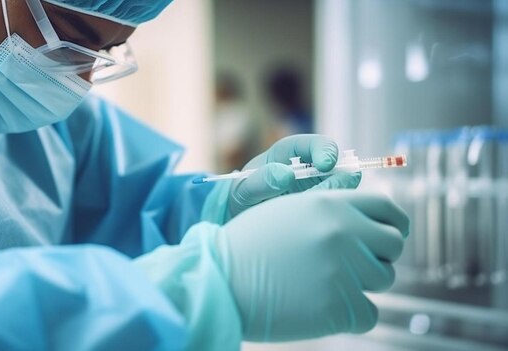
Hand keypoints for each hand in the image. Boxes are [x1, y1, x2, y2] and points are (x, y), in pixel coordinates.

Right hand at [217, 190, 409, 340]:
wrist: (221, 280)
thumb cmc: (250, 245)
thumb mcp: (289, 210)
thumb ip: (331, 206)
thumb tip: (372, 216)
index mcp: (331, 204)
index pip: (387, 208)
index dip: (395, 222)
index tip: (392, 234)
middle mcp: (343, 232)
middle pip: (393, 245)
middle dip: (379, 255)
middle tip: (353, 266)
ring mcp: (343, 270)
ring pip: (383, 279)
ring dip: (362, 284)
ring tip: (324, 284)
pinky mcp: (338, 306)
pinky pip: (369, 313)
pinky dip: (352, 314)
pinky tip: (321, 307)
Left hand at [226, 134, 360, 220]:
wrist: (242, 217)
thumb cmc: (242, 196)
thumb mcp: (244, 189)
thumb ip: (262, 181)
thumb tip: (286, 175)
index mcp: (288, 153)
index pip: (314, 144)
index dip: (324, 150)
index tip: (326, 164)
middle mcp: (309, 168)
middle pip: (336, 166)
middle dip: (338, 178)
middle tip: (330, 195)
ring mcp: (318, 187)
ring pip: (341, 188)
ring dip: (337, 198)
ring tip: (318, 213)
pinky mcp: (322, 206)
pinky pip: (336, 207)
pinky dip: (333, 213)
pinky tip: (318, 221)